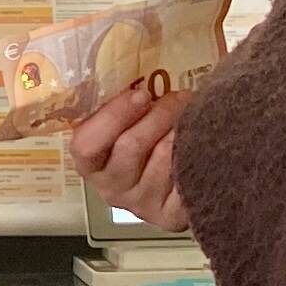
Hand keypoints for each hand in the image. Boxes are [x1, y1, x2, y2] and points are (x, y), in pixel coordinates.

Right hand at [66, 82, 189, 231]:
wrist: (182, 179)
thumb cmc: (152, 140)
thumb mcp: (128, 122)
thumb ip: (122, 104)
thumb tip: (136, 70)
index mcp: (92, 164)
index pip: (85, 144)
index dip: (113, 116)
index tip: (140, 94)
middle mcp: (111, 189)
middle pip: (130, 146)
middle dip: (158, 114)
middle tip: (177, 98)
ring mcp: (141, 205)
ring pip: (163, 156)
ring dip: (182, 128)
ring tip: (192, 116)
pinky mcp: (171, 215)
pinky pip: (185, 174)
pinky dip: (196, 151)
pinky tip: (199, 143)